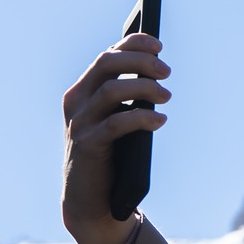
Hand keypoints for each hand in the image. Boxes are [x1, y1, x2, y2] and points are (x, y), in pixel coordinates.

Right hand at [61, 34, 171, 243]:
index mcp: (84, 90)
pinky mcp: (87, 145)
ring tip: (167, 96)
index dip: (133, 45)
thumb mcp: (120, 120)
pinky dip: (141, 118)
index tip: (159, 45)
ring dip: (144, 88)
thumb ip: (130, 98)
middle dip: (140, 62)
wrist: (92, 199)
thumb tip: (158, 73)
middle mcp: (76, 101)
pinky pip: (116, 124)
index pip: (107, 55)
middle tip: (167, 71)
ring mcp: (79, 123)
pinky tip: (160, 120)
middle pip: (106, 65)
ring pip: (111, 90)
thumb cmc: (112, 155)